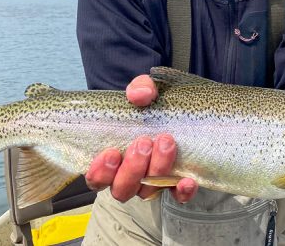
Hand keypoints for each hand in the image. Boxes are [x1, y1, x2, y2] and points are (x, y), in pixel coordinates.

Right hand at [84, 74, 197, 202]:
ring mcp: (152, 182)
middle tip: (144, 142)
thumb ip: (140, 89)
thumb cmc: (149, 103)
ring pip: (148, 191)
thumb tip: (139, 95)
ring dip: (157, 169)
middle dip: (133, 168)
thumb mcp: (144, 90)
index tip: (111, 153)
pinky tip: (188, 180)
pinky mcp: (175, 183)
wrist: (176, 106)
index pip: (97, 179)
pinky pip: (178, 197)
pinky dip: (182, 192)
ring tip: (166, 142)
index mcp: (111, 161)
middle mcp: (129, 177)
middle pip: (123, 189)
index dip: (100, 172)